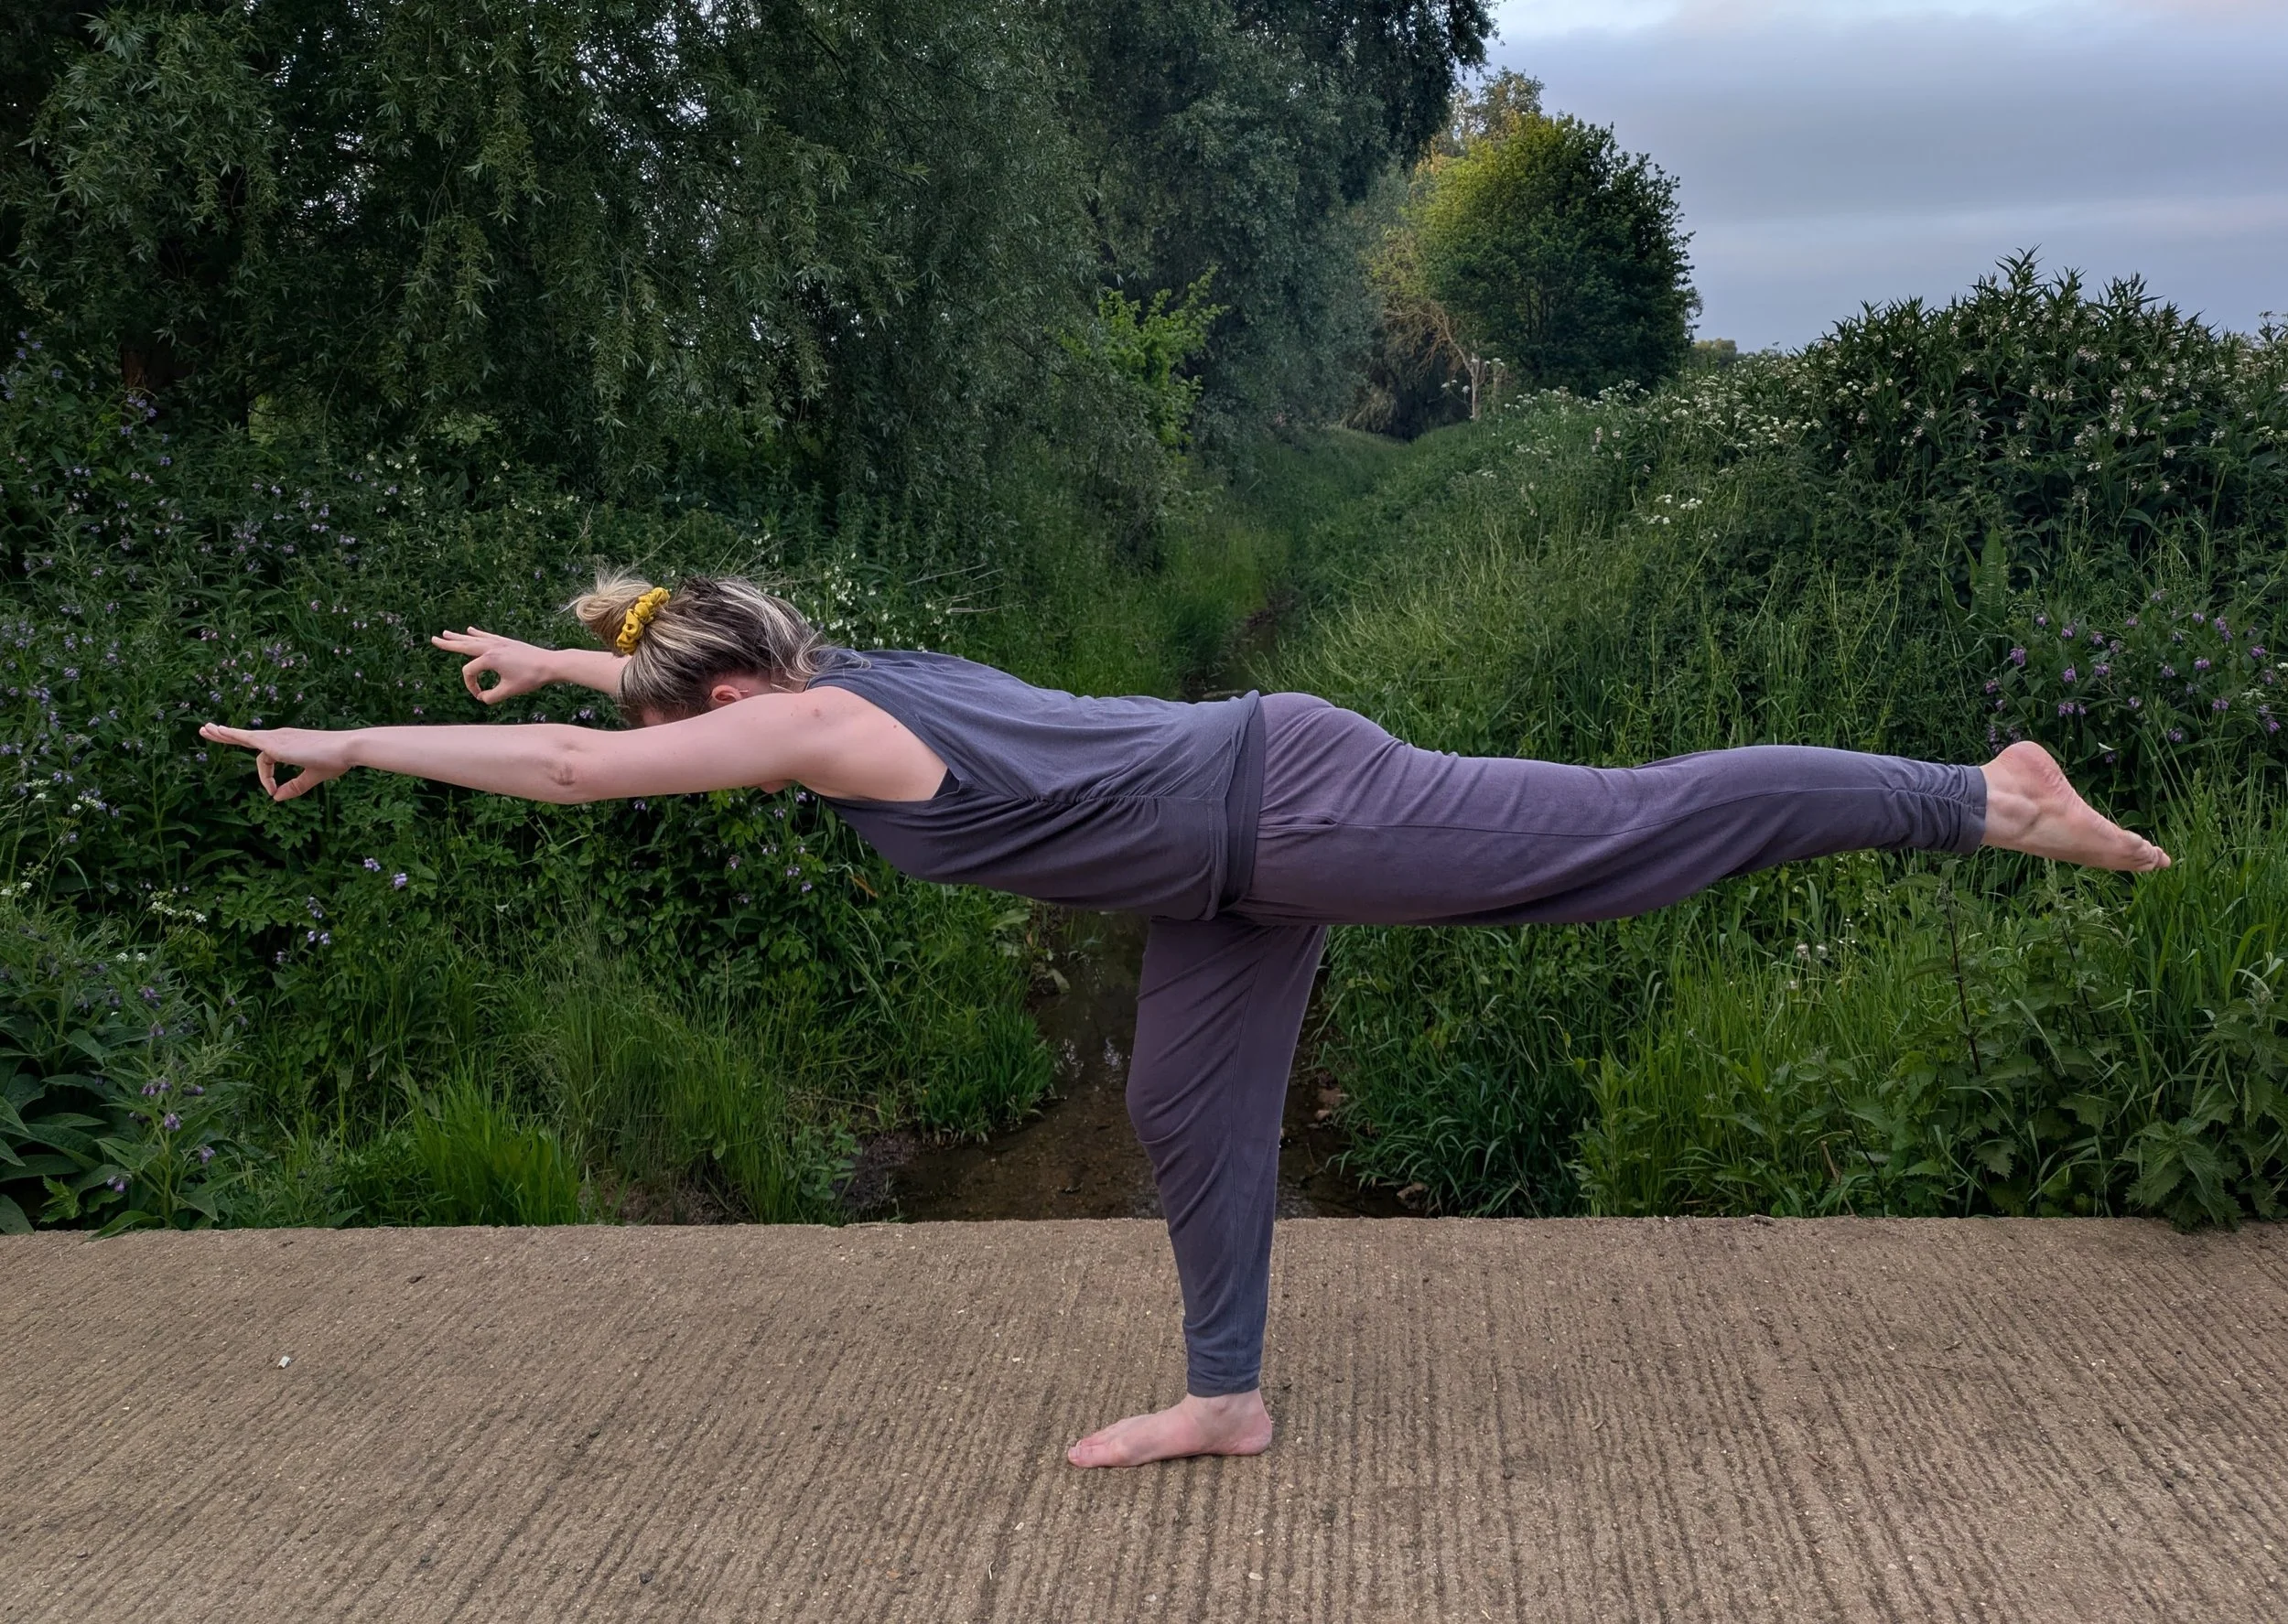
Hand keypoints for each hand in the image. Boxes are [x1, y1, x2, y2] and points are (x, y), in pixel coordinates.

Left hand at [199, 723, 353, 801]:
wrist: (346, 749)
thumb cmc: (336, 760)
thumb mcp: (313, 776)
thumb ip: (294, 787)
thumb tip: (276, 798)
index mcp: (289, 743)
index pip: (266, 758)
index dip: (266, 778)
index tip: (272, 793)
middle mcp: (280, 737)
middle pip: (248, 737)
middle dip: (227, 735)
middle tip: (208, 729)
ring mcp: (277, 739)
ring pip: (244, 736)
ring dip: (223, 733)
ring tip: (205, 730)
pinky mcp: (275, 744)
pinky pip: (248, 739)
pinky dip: (232, 735)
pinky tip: (219, 732)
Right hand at [431, 626, 556, 704]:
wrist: (551, 664)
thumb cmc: (531, 678)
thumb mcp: (509, 691)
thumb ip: (492, 696)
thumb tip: (483, 699)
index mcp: (489, 659)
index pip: (469, 672)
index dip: (471, 686)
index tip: (482, 696)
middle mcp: (491, 647)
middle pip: (464, 645)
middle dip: (449, 644)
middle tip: (434, 639)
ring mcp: (499, 643)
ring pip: (474, 639)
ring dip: (459, 636)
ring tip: (446, 633)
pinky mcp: (507, 642)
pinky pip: (487, 636)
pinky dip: (477, 633)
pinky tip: (470, 629)